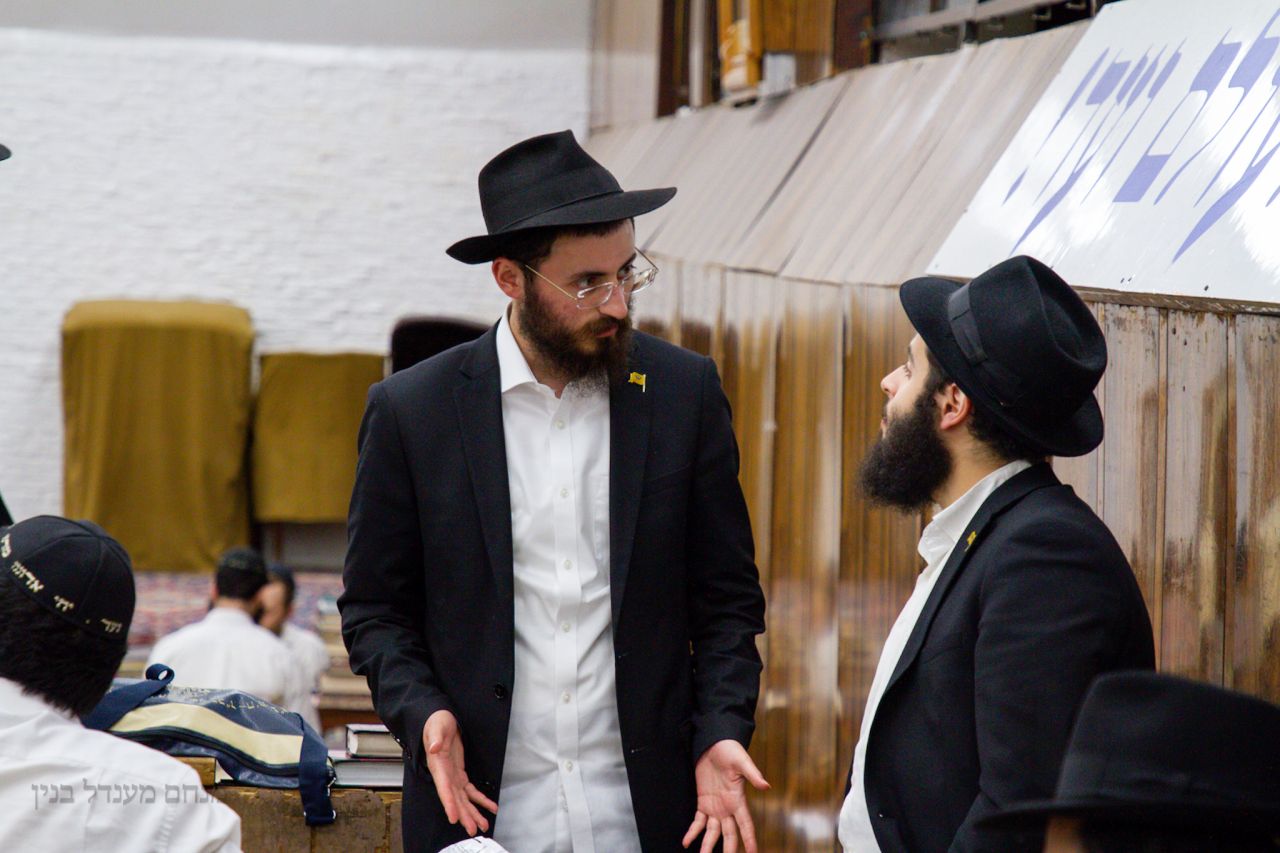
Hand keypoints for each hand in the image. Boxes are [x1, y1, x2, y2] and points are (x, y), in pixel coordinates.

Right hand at [423, 709, 497, 835]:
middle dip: (464, 815)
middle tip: (473, 828)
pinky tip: (490, 807)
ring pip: (463, 798)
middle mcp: (444, 774)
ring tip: (484, 825)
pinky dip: (480, 799)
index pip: (444, 787)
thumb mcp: (436, 726)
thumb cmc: (436, 722)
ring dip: (473, 812)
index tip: (454, 817)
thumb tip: (434, 748)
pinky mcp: (459, 774)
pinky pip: (470, 790)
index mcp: (438, 765)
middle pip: (454, 799)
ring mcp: (452, 776)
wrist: (439, 719)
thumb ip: (435, 737)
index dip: (449, 803)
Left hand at [682, 739, 769, 852]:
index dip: (750, 839)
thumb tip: (766, 786)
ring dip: (708, 846)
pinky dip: (692, 832)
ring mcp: (715, 807)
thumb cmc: (730, 750)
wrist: (714, 743)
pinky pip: (697, 821)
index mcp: (738, 800)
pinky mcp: (703, 801)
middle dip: (729, 850)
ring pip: (712, 833)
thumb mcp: (742, 761)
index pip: (746, 824)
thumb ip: (753, 775)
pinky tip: (687, 842)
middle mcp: (727, 808)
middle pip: (729, 834)